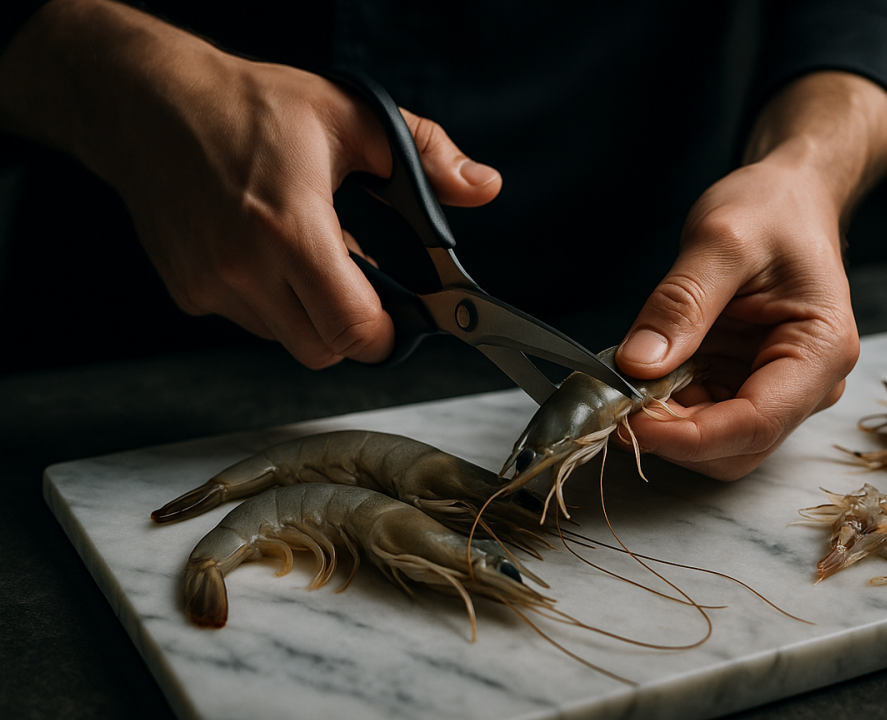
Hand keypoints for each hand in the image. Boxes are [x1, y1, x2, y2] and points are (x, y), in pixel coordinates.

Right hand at [0, 0, 500, 367]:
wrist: (146, 102)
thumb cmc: (245, 105)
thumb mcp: (352, 116)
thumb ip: (427, 156)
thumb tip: (482, 186)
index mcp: (290, 229)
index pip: (353, 331)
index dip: (388, 334)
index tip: (403, 316)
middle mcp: (243, 267)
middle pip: (323, 350)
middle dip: (352, 327)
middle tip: (362, 283)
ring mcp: (210, 284)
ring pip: (285, 339)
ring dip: (309, 313)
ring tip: (308, 253)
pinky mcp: (187, 291)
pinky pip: (249, 322)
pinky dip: (270, 302)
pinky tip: (267, 255)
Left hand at [614, 71, 886, 479]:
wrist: (788, 200)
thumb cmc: (770, 210)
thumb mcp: (720, 240)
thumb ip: (681, 303)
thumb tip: (638, 365)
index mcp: (821, 351)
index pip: (755, 423)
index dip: (688, 436)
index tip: (627, 422)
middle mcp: (811, 385)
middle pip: (737, 447)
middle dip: (673, 435)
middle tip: (616, 400)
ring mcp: (782, 392)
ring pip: (718, 444)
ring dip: (667, 425)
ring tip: (629, 381)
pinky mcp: (750, 387)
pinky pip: (706, 417)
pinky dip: (668, 408)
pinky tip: (646, 375)